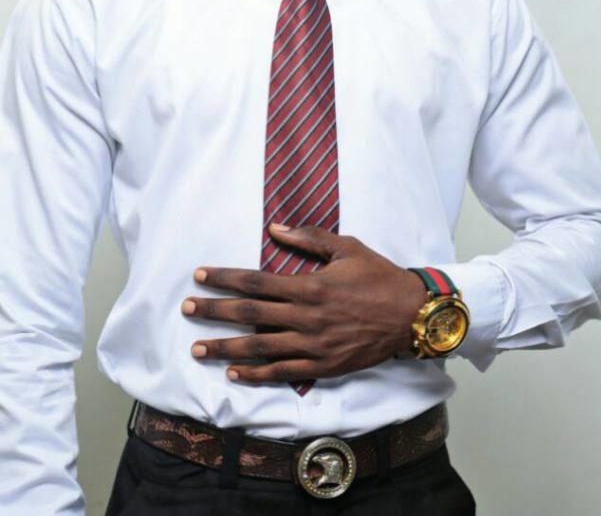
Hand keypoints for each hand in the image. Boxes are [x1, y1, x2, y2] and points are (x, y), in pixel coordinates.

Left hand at [180, 224, 426, 383]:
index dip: (225, 279)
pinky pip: (283, 372)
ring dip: (225, 348)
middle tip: (186, 309)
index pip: (256, 282)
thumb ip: (309, 238)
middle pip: (250, 316)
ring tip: (198, 348)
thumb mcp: (347, 247)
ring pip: (260, 349)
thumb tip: (275, 228)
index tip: (200, 276)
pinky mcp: (323, 366)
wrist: (412, 315)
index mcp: (310, 286)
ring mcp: (313, 345)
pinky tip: (234, 373)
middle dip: (214, 312)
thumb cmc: (380, 277)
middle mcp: (307, 317)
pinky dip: (256, 375)